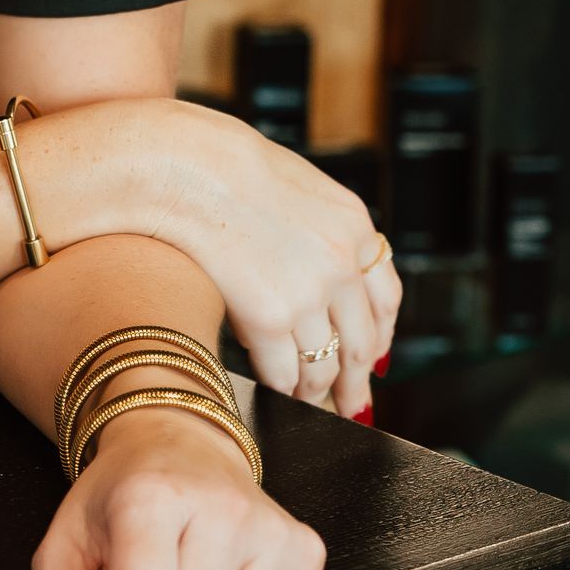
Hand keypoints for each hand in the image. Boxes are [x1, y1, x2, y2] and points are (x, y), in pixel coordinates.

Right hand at [49, 97, 400, 416]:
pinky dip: (281, 388)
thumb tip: (314, 268)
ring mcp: (308, 293)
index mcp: (355, 226)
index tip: (375, 359)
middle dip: (357, 381)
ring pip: (323, 365)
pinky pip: (284, 372)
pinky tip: (274, 394)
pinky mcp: (269, 317)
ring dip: (315, 390)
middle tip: (354, 405)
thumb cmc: (220, 166)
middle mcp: (342, 264)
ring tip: (306, 403)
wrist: (183, 164)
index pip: (386, 298)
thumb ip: (317, 228)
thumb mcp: (294, 186)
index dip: (381, 336)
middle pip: (361, 341)